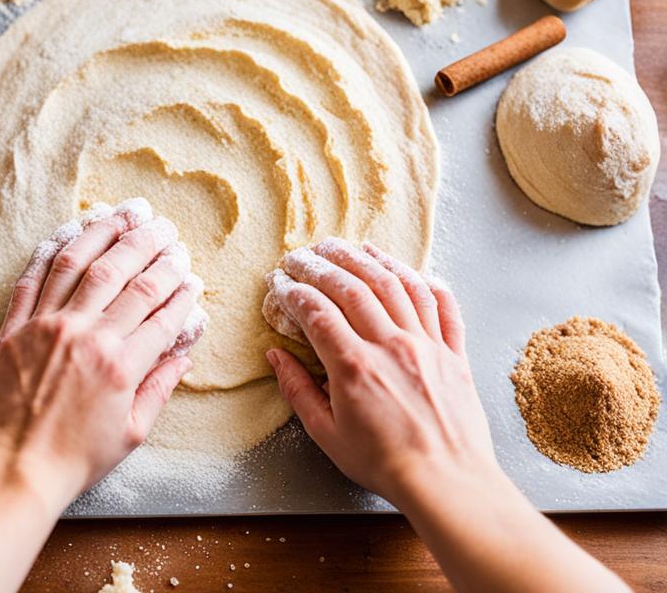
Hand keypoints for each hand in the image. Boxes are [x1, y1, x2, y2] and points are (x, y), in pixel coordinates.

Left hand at [0, 206, 202, 509]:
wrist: (16, 469)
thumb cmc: (76, 458)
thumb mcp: (134, 432)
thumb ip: (160, 387)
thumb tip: (183, 354)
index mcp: (120, 365)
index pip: (160, 312)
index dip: (180, 289)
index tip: (190, 274)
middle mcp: (85, 336)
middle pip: (126, 276)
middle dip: (152, 247)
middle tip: (167, 229)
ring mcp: (47, 327)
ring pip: (80, 264)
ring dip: (106, 234)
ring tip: (126, 213)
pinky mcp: (15, 328)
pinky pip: (33, 279)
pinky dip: (51, 251)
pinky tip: (70, 232)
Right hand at [265, 239, 496, 507]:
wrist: (447, 482)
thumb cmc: (386, 464)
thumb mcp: (327, 435)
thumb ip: (298, 391)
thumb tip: (275, 357)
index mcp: (355, 366)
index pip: (318, 311)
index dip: (294, 291)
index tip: (280, 284)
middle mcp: (391, 345)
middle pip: (353, 286)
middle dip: (322, 265)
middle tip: (303, 255)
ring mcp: (427, 344)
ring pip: (396, 284)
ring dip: (368, 259)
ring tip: (347, 246)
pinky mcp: (453, 351)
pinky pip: (442, 304)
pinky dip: (424, 280)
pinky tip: (407, 269)